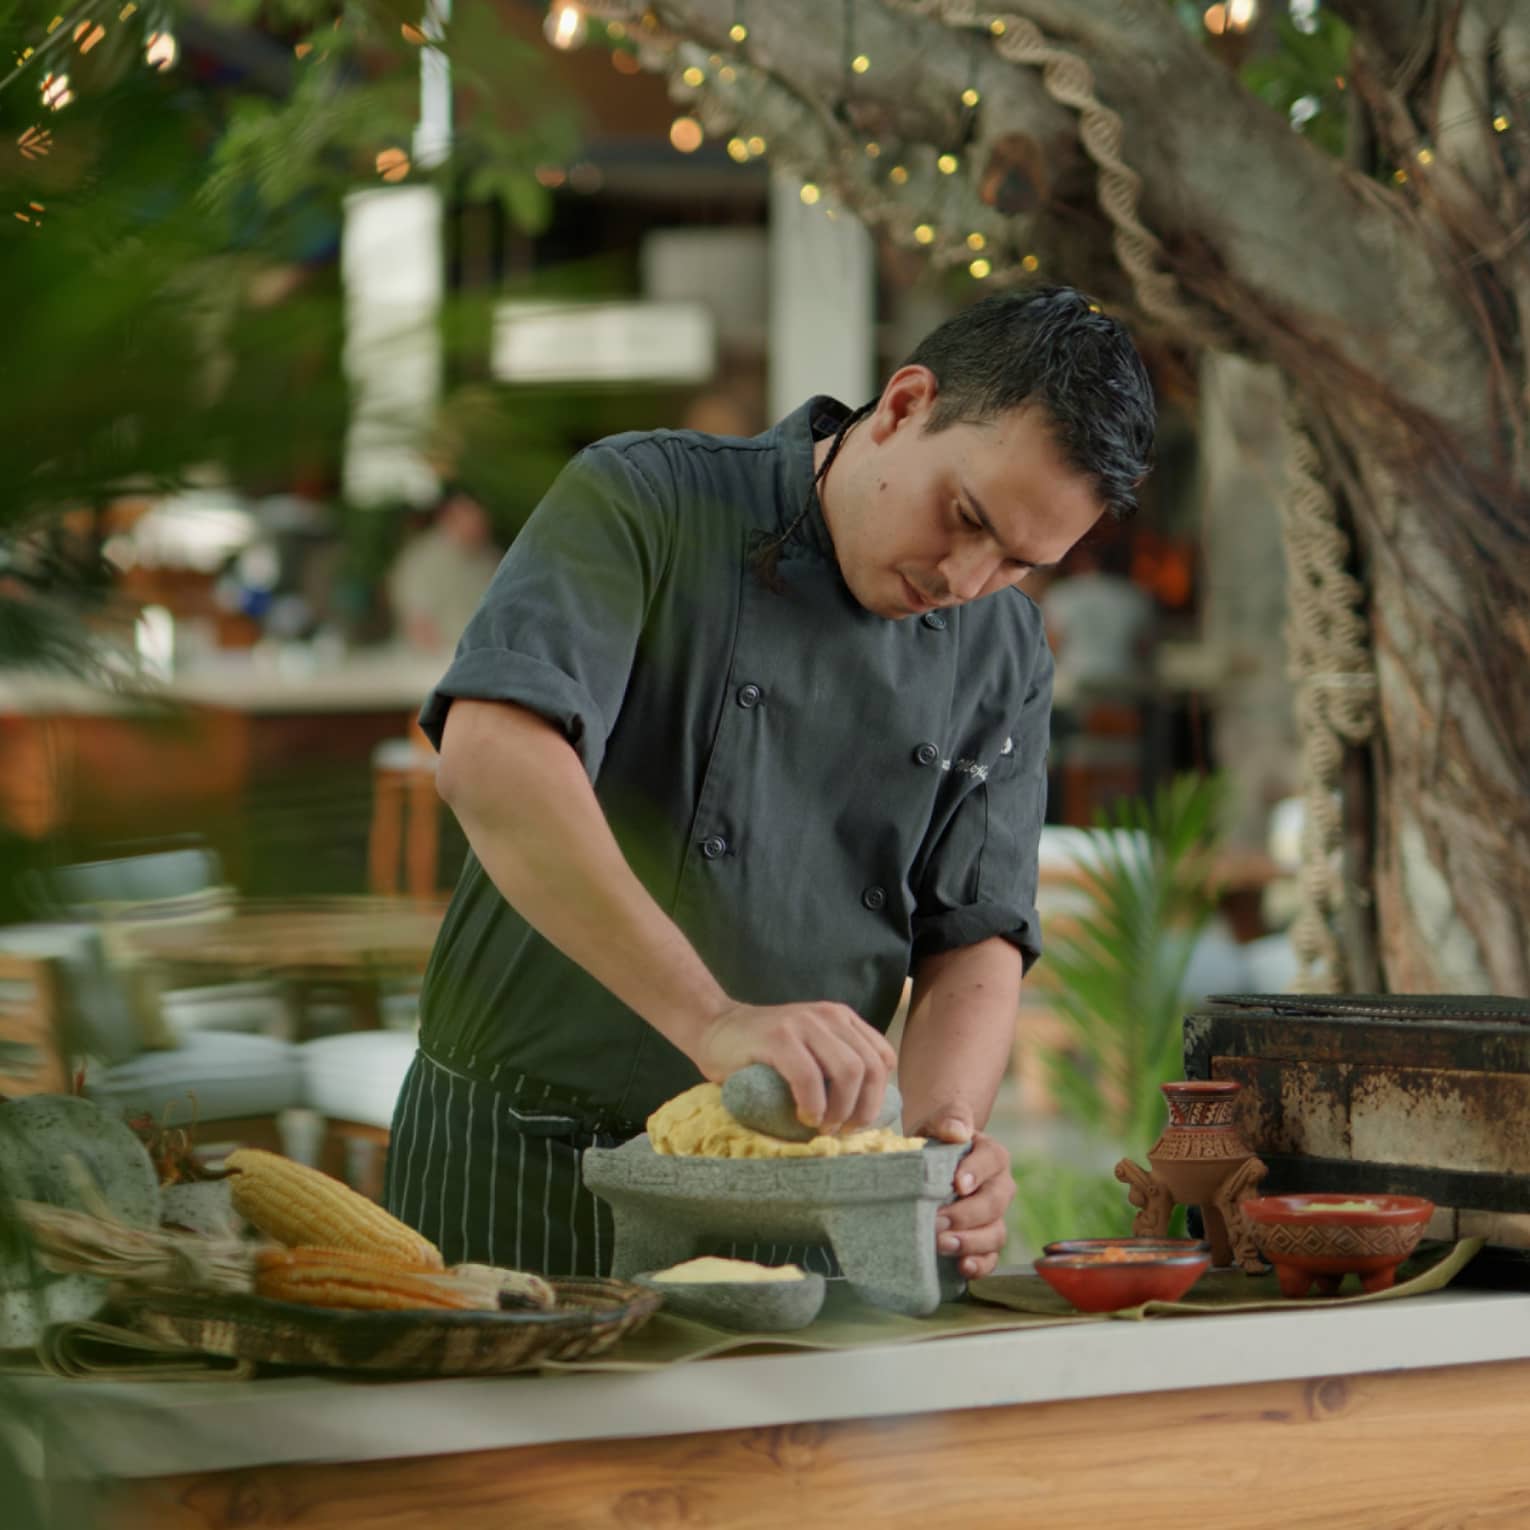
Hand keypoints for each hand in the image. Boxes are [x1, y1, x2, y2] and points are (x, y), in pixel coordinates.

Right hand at [697, 1001, 896, 1135]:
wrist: (715, 1029)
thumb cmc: (763, 1051)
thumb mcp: (810, 1048)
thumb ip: (835, 1065)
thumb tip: (864, 1113)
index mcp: (841, 1019)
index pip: (882, 1057)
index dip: (878, 1095)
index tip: (857, 1120)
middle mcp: (828, 1016)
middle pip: (870, 1067)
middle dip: (863, 1108)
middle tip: (842, 1131)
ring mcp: (803, 1024)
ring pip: (848, 1070)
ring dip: (840, 1109)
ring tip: (823, 1126)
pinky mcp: (778, 1037)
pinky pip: (809, 1077)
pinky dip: (813, 1104)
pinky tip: (804, 1117)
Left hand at [917, 1111, 1014, 1279]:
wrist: (929, 1161)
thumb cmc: (935, 1140)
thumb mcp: (937, 1122)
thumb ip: (949, 1119)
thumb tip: (956, 1130)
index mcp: (991, 1154)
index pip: (992, 1160)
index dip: (977, 1172)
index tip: (957, 1184)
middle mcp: (999, 1186)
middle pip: (994, 1203)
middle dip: (967, 1215)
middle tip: (938, 1221)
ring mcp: (994, 1216)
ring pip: (995, 1233)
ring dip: (970, 1242)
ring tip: (942, 1244)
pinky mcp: (984, 1240)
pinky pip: (991, 1257)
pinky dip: (980, 1265)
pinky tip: (963, 1267)